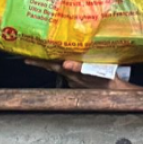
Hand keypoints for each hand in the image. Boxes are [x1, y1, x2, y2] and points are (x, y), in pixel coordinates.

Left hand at [25, 59, 139, 89]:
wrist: (115, 90)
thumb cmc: (107, 79)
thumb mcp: (94, 71)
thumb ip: (79, 67)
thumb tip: (65, 64)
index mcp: (71, 73)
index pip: (51, 66)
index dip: (39, 63)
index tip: (27, 60)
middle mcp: (70, 77)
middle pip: (53, 68)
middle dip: (41, 62)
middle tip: (29, 56)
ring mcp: (74, 80)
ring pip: (61, 69)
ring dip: (55, 63)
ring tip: (47, 52)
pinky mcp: (80, 81)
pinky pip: (70, 72)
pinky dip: (67, 66)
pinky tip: (68, 60)